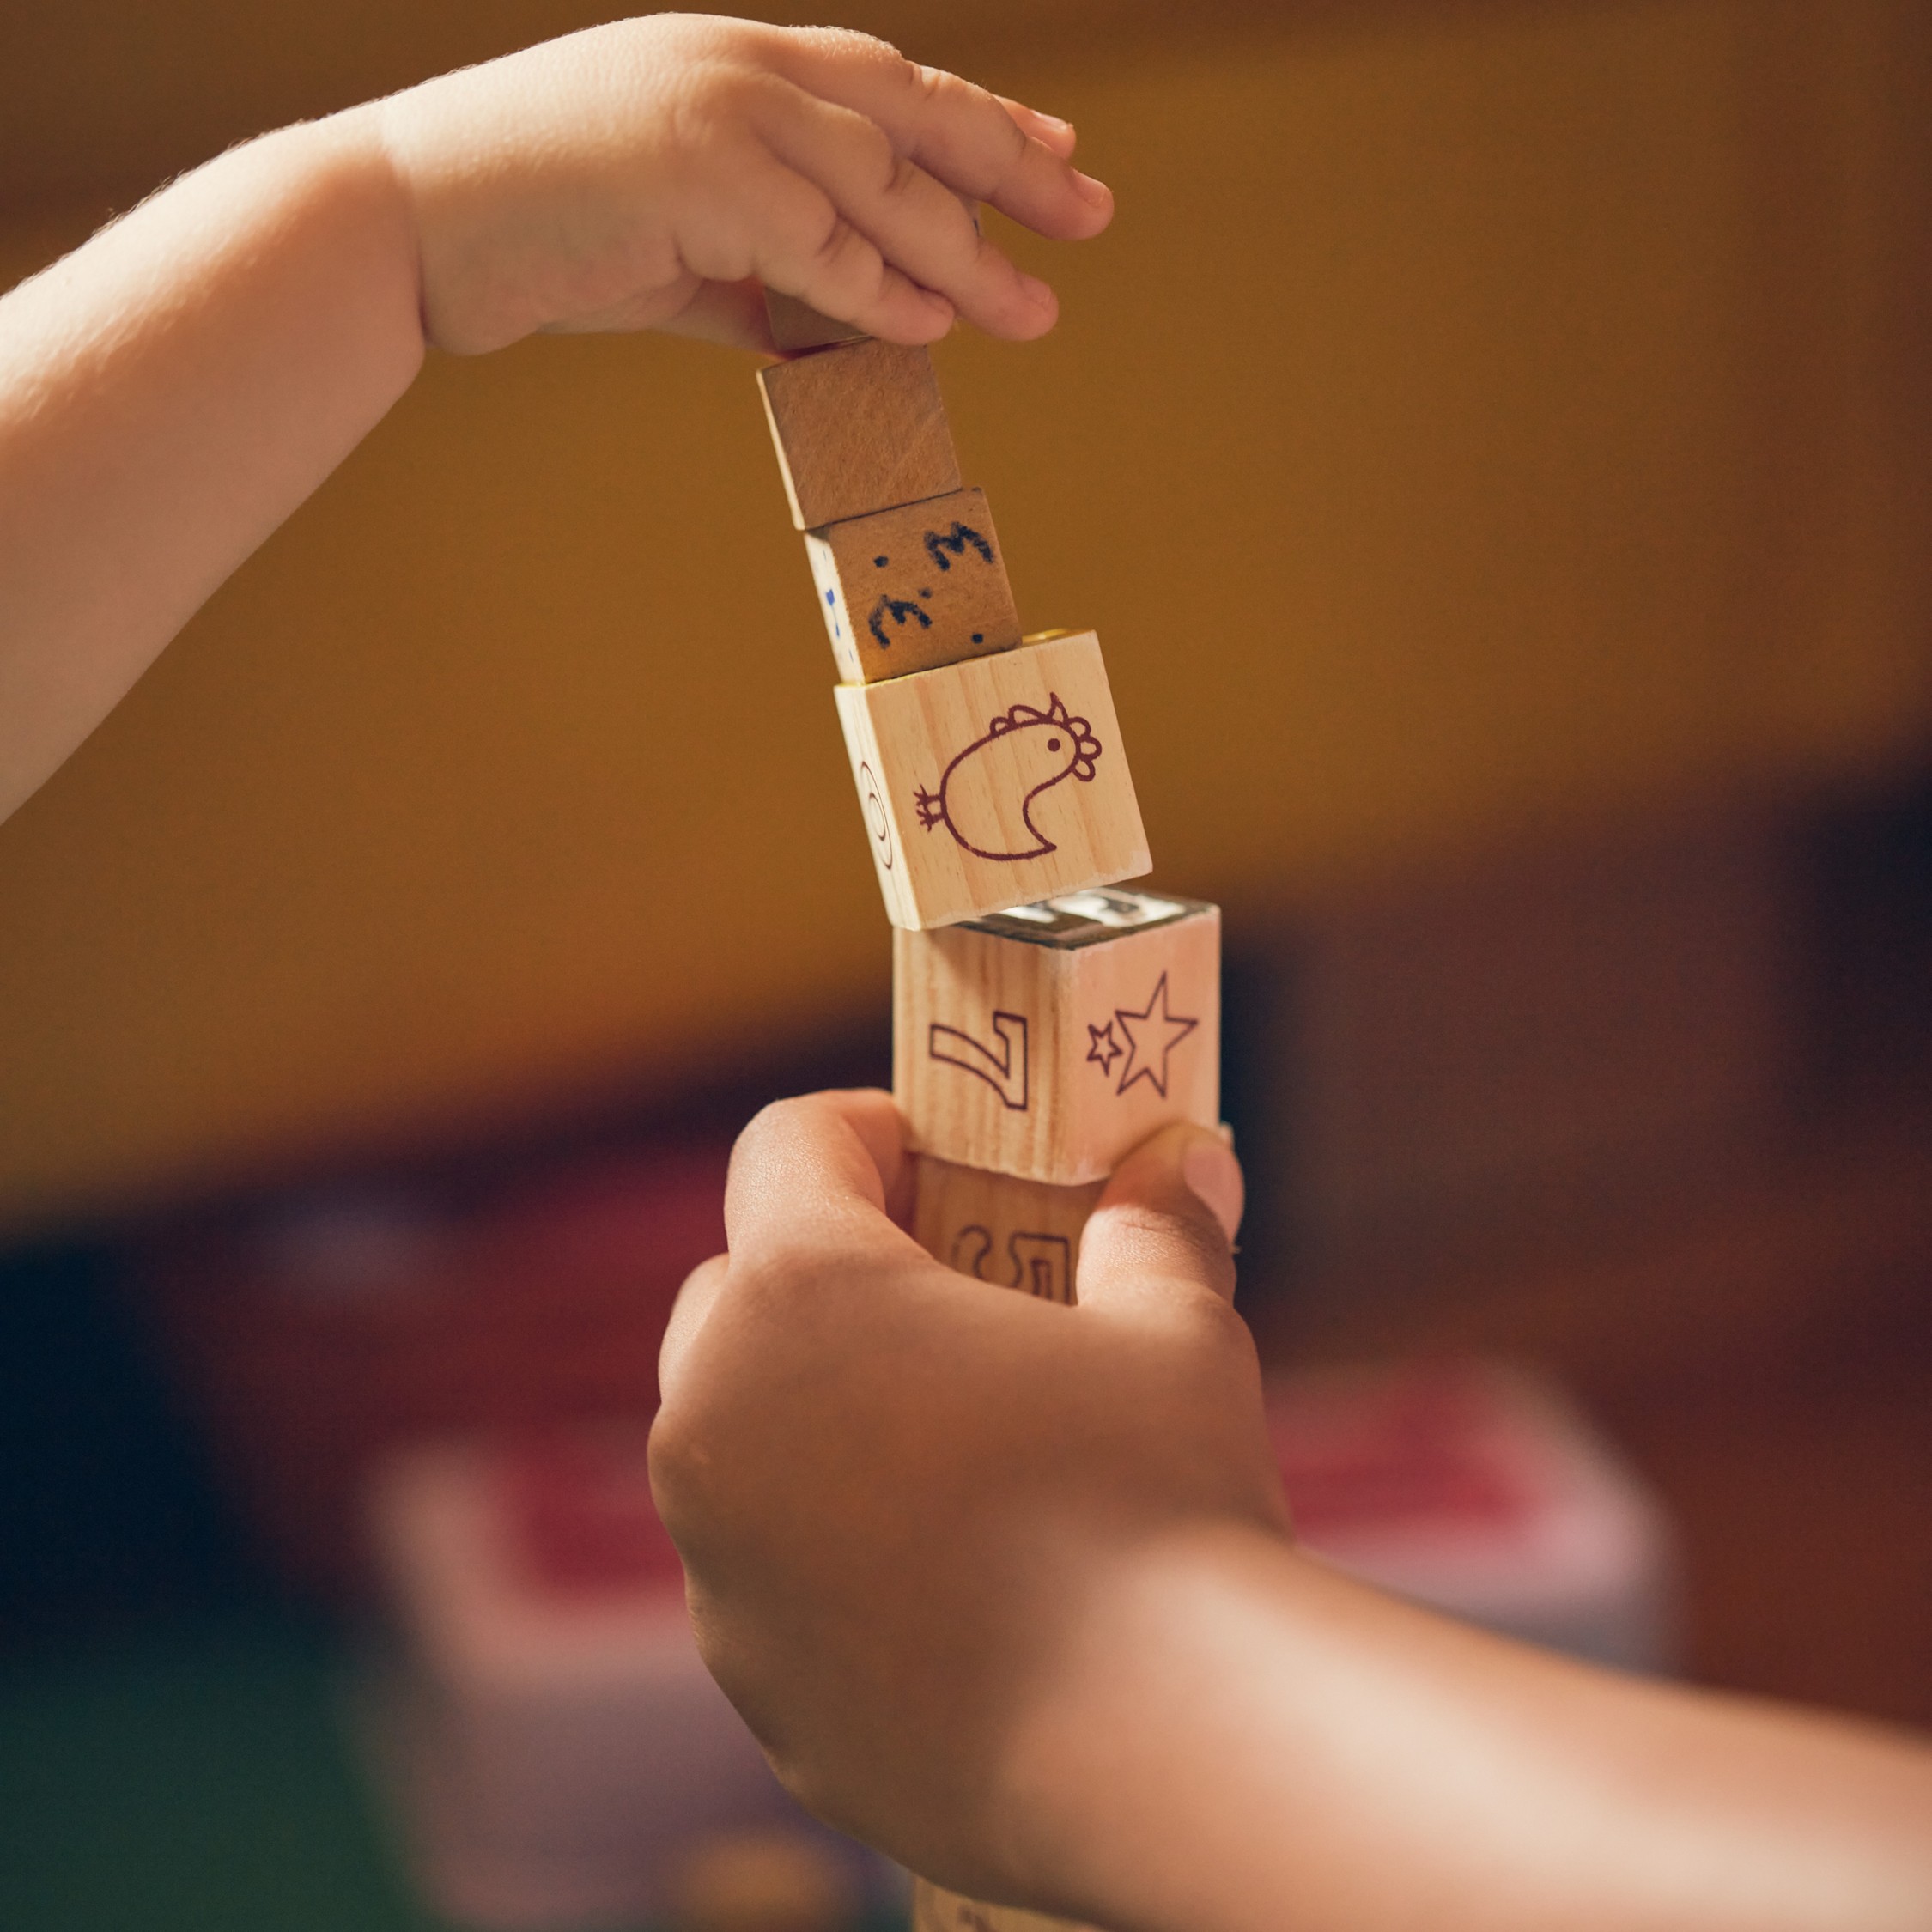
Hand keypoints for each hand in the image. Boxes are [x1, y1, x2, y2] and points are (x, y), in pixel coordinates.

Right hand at [373, 14, 1115, 354]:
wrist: (406, 224)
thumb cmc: (530, 234)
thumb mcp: (667, 248)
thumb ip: (755, 280)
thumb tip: (824, 336)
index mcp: (730, 65)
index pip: (882, 81)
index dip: (975, 118)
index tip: (1048, 153)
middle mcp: (735, 66)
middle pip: (909, 108)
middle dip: (1010, 163)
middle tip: (1091, 212)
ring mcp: (716, 109)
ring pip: (881, 179)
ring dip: (965, 250)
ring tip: (1033, 307)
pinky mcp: (696, 172)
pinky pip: (821, 241)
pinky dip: (880, 288)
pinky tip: (935, 326)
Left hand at [649, 1090, 1281, 1902]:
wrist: (1162, 1751)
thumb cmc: (1161, 1504)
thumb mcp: (1176, 1330)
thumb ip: (1155, 1231)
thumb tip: (1182, 1165)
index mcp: (800, 1298)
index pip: (787, 1146)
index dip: (869, 1131)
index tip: (940, 1156)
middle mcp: (716, 1421)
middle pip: (734, 1291)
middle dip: (825, 1275)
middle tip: (949, 1296)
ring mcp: (718, 1564)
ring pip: (736, 1437)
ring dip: (816, 1413)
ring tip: (954, 1438)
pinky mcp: (752, 1678)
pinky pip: (764, 1568)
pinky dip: (826, 1544)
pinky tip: (950, 1573)